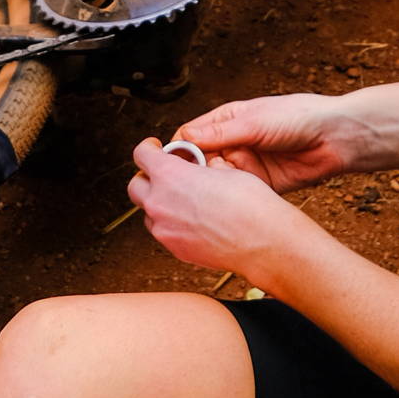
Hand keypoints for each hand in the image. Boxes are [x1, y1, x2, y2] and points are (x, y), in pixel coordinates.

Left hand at [127, 138, 297, 276]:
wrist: (263, 242)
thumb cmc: (250, 205)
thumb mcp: (226, 169)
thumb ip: (204, 167)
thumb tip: (203, 167)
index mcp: (170, 175)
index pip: (141, 154)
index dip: (148, 148)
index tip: (155, 148)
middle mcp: (160, 202)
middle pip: (135, 186)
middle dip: (148, 178)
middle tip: (165, 176)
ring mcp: (165, 229)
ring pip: (148, 213)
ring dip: (159, 203)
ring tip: (183, 201)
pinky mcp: (175, 249)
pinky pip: (164, 232)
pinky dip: (172, 224)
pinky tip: (194, 221)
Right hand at [169, 91, 373, 192]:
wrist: (335, 138)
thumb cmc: (298, 117)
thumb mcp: (255, 122)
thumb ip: (220, 133)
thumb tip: (185, 138)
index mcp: (226, 121)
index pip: (191, 137)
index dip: (179, 152)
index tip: (171, 167)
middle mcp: (232, 144)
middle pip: (200, 163)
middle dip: (192, 176)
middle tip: (183, 190)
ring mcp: (246, 166)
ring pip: (217, 182)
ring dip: (211, 190)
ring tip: (203, 200)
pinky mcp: (260, 185)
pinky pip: (238, 194)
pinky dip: (231, 201)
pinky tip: (224, 208)